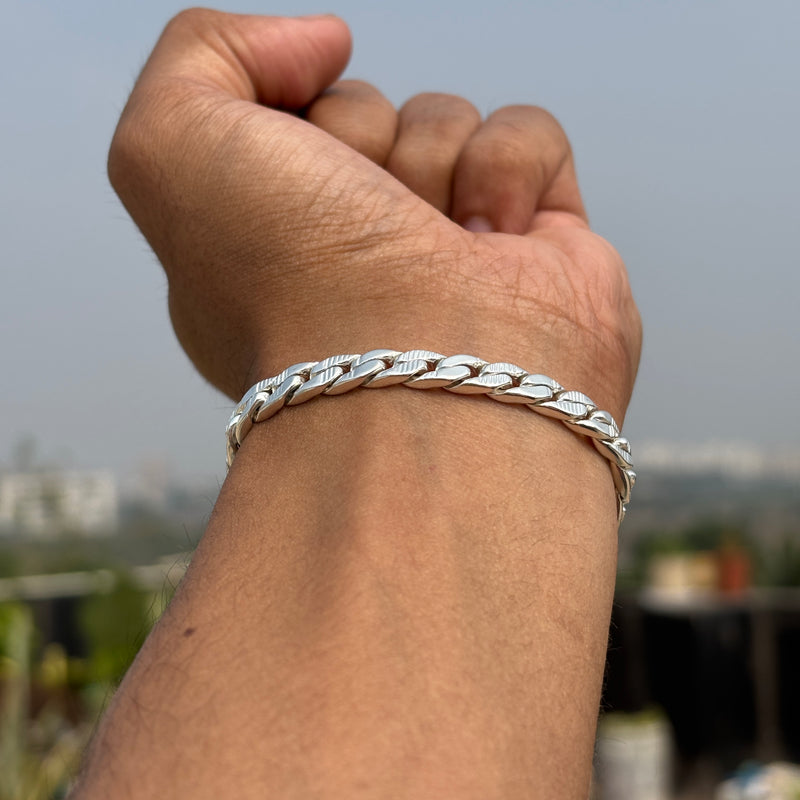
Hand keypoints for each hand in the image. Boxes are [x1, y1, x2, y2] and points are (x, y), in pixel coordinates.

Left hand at [108, 9, 639, 420]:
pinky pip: (528, 136)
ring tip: (435, 252)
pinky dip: (511, 172)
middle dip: (359, 142)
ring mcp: (447, 250)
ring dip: (433, 164)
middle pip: (362, 113)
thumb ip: (200, 53)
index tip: (289, 184)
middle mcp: (356, 248)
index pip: (281, 119)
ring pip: (443, 119)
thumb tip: (322, 41)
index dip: (282, 119)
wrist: (424, 380)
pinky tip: (497, 246)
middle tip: (364, 226)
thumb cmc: (295, 283)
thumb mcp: (170, 147)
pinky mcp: (534, 249)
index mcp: (270, 239)